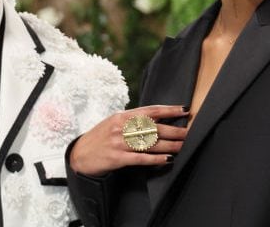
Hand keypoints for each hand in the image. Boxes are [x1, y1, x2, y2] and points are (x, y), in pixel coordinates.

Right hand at [68, 105, 187, 176]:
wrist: (80, 155)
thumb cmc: (100, 138)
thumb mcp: (114, 123)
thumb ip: (133, 120)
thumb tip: (157, 118)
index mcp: (123, 116)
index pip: (150, 110)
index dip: (169, 110)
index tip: (184, 110)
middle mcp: (122, 127)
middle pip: (154, 127)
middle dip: (174, 130)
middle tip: (189, 132)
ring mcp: (119, 142)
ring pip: (150, 143)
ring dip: (170, 145)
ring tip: (184, 146)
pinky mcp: (117, 158)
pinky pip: (141, 158)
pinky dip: (156, 159)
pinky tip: (167, 159)